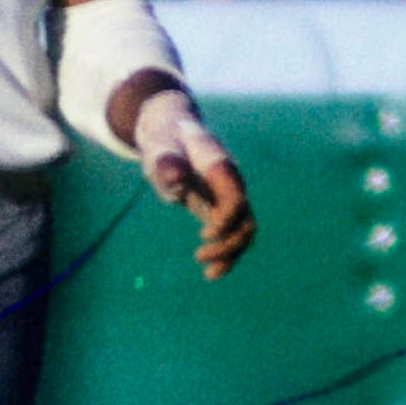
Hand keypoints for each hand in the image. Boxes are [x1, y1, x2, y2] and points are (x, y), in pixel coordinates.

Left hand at [131, 88, 256, 278]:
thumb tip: (176, 178)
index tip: (204, 235)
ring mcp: (228, 196)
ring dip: (231, 254)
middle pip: (246, 220)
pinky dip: (227, 254)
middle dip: (229, 244)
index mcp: (220, 168)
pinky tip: (212, 272)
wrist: (170, 130)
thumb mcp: (159, 148)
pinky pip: (232, 234)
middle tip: (199, 255)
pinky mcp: (220, 208)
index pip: (235, 199)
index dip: (227, 220)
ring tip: (209, 273)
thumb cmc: (164, 140)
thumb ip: (167, 163)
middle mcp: (231, 184)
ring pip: (244, 232)